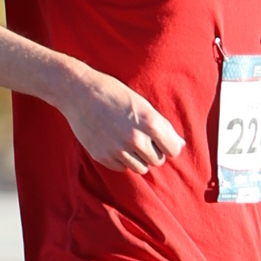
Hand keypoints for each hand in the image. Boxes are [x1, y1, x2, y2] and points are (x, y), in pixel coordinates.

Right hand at [62, 69, 184, 177]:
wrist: (80, 92)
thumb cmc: (115, 94)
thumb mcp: (143, 105)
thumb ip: (163, 126)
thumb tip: (181, 144)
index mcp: (150, 123)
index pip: (173, 150)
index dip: (169, 145)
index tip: (162, 140)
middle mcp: (135, 139)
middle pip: (157, 161)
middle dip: (153, 152)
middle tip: (142, 137)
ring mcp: (118, 149)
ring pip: (140, 168)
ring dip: (138, 158)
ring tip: (127, 140)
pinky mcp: (102, 156)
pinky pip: (122, 168)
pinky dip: (121, 160)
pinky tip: (114, 143)